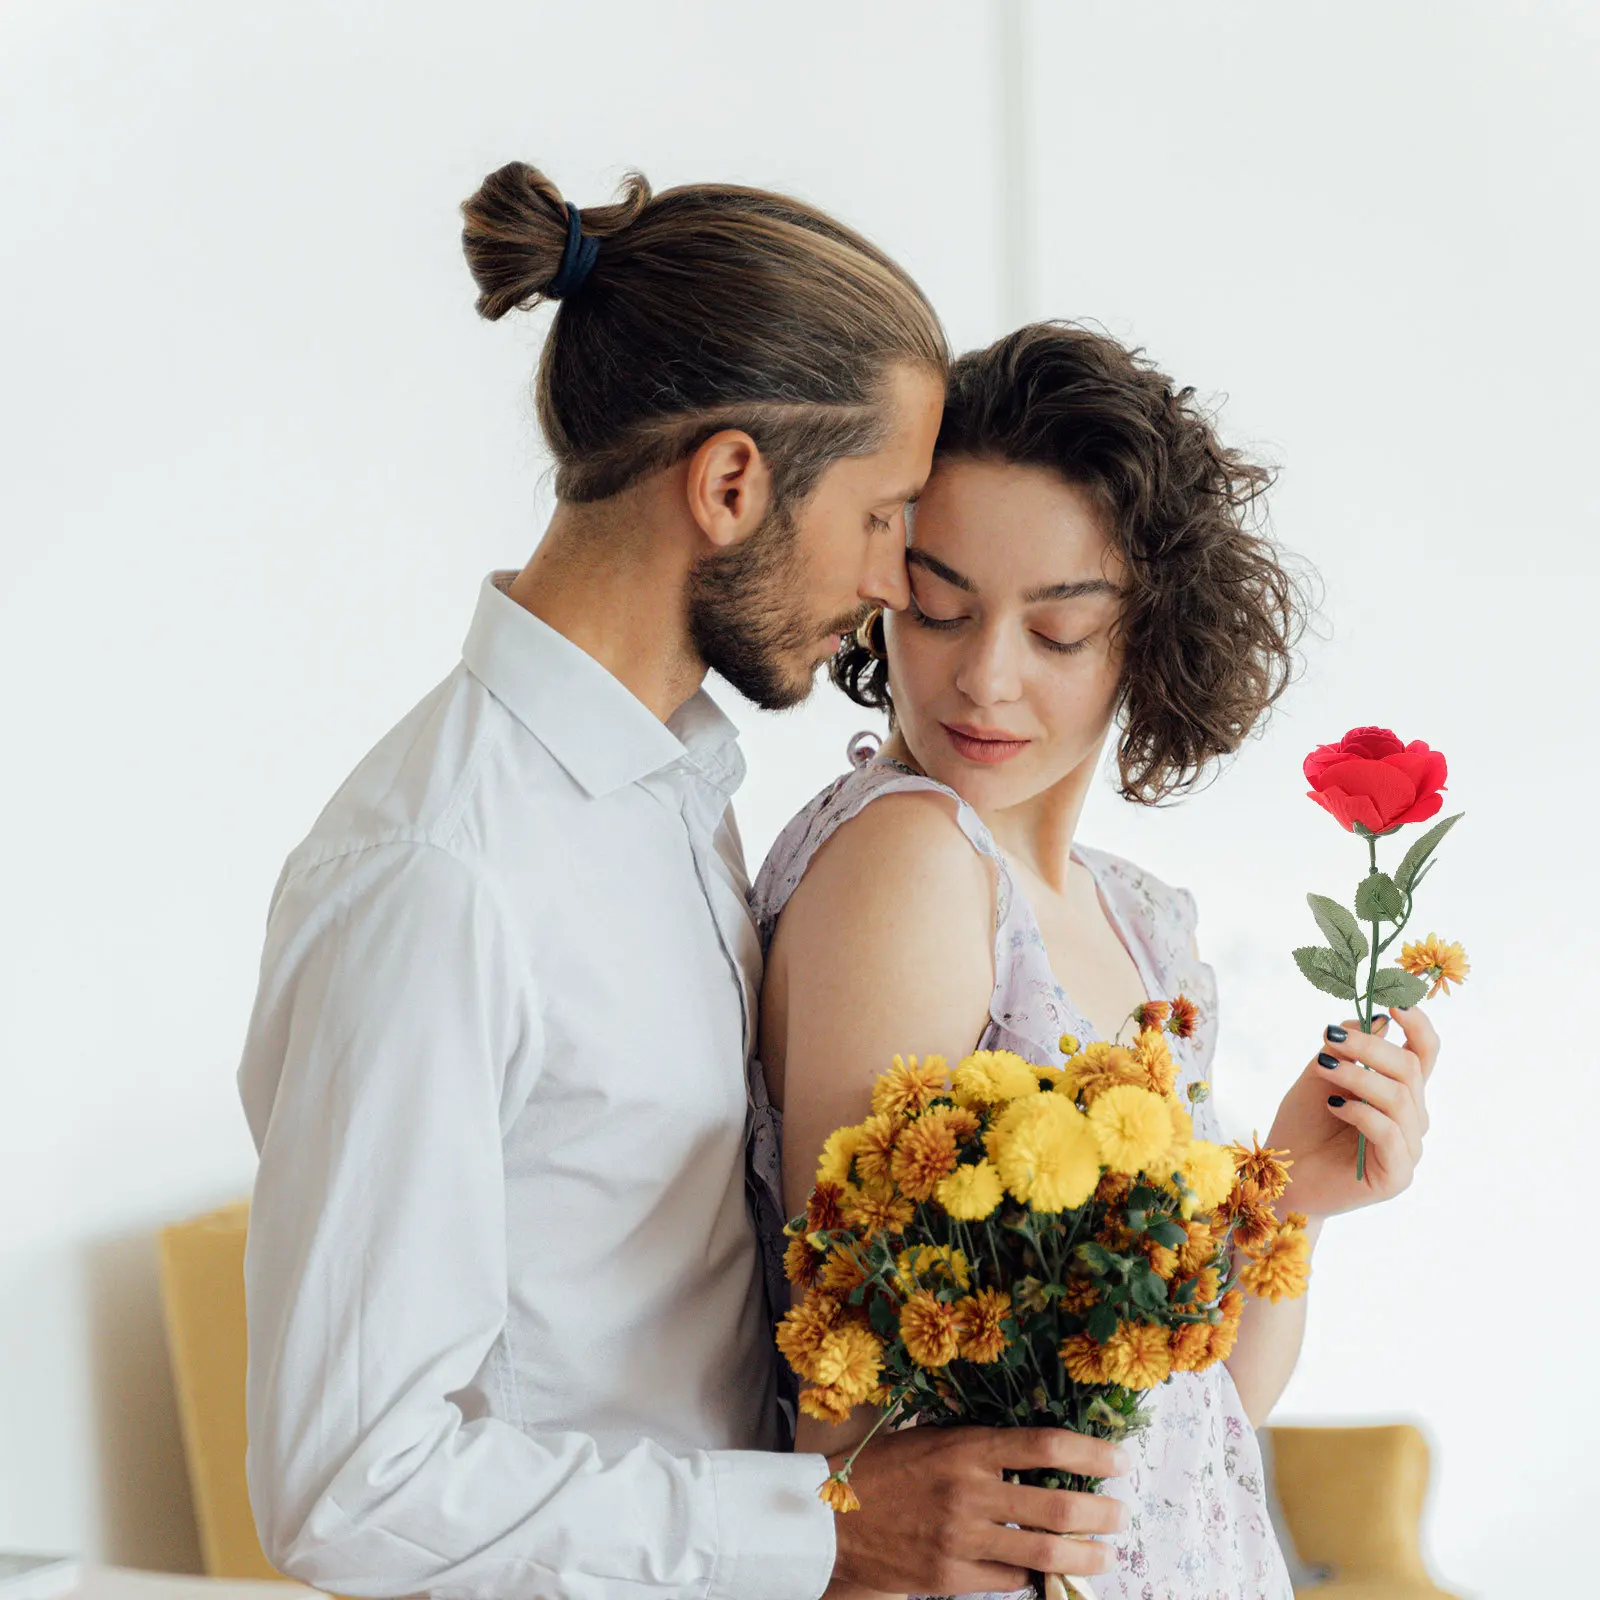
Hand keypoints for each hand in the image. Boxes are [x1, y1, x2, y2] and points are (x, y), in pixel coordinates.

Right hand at [825, 1424, 1128, 1596]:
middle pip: (1058, 1505)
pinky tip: (1046, 1573)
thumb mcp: (933, 1438)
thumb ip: (983, 1448)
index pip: (1045, 1445)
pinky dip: (1033, 1577)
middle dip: (1102, 1513)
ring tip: (1105, 1554)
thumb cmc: (884, 1468)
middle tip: (1121, 1514)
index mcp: (966, 1447)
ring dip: (1085, 1555)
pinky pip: (1008, 1581)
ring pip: (1043, 1553)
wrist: (829, 1517)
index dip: (1092, 1451)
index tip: (1121, 1460)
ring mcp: (961, 1539)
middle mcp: (969, 1491)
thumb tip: (1040, 1455)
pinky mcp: (949, 1577)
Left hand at [1265, 1005, 1438, 1216]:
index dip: (1417, 1024)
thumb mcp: (1319, 1075)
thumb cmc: (1302, 1124)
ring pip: (1398, 1097)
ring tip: (1323, 1067)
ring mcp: (1408, 1148)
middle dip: (1369, 1046)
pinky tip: (1333, 1105)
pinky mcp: (1397, 1175)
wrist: (1282, 1174)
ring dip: (1357, 1075)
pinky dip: (1360, 1112)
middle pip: (1410, 1069)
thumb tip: (1376, 1020)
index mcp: (1399, 1091)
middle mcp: (1411, 1118)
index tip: (1395, 1000)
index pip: (1425, 1052)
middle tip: (1329, 1034)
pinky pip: (1389, 1133)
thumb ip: (1345, 1049)